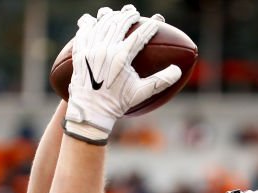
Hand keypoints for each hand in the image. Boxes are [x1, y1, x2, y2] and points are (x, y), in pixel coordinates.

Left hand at [64, 5, 181, 142]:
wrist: (91, 113)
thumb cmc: (118, 103)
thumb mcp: (140, 93)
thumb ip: (160, 81)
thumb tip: (178, 71)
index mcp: (121, 58)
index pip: (139, 35)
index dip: (150, 26)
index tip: (156, 21)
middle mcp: (105, 50)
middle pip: (119, 24)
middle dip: (128, 15)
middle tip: (134, 13)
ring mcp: (90, 51)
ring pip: (101, 25)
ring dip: (109, 16)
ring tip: (115, 14)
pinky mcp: (79, 55)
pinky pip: (82, 33)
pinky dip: (87, 25)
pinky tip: (91, 20)